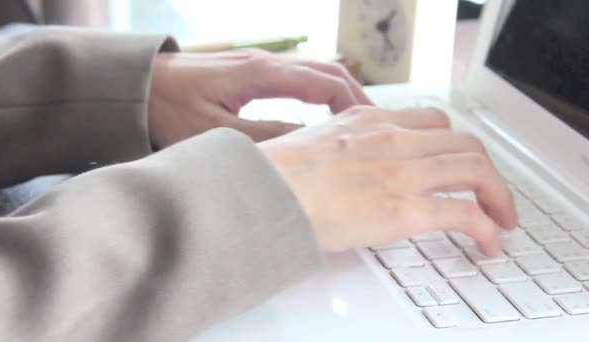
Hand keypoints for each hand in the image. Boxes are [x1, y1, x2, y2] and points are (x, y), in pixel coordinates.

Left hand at [148, 50, 371, 147]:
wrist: (134, 86)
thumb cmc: (167, 110)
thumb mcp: (216, 132)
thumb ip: (265, 137)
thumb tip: (310, 142)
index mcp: (262, 74)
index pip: (326, 82)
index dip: (354, 104)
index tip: (373, 129)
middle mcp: (266, 62)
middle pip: (328, 72)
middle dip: (356, 97)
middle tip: (377, 129)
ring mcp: (259, 64)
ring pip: (314, 73)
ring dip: (340, 95)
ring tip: (356, 126)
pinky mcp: (250, 72)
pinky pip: (297, 78)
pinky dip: (320, 94)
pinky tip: (322, 116)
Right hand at [259, 106, 516, 254]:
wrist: (264, 192)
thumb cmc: (276, 174)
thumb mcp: (314, 144)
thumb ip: (341, 150)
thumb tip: (345, 169)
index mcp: (369, 121)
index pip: (431, 120)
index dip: (453, 142)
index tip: (456, 160)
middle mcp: (394, 139)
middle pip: (464, 142)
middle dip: (485, 168)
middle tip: (489, 191)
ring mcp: (404, 171)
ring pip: (477, 170)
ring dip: (497, 195)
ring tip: (500, 218)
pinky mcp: (406, 209)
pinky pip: (466, 214)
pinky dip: (486, 228)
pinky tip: (487, 243)